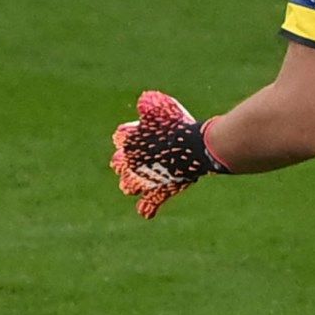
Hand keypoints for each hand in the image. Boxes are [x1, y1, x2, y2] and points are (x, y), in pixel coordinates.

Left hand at [110, 91, 227, 218]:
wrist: (195, 146)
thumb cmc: (179, 124)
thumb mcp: (162, 107)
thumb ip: (148, 105)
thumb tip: (143, 102)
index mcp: (129, 141)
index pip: (120, 138)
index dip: (127, 136)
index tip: (134, 135)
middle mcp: (131, 162)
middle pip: (119, 164)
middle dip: (124, 163)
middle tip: (133, 161)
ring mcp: (144, 179)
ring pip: (129, 186)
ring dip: (131, 184)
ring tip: (134, 184)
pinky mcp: (158, 192)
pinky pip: (149, 205)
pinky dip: (147, 208)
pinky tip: (145, 212)